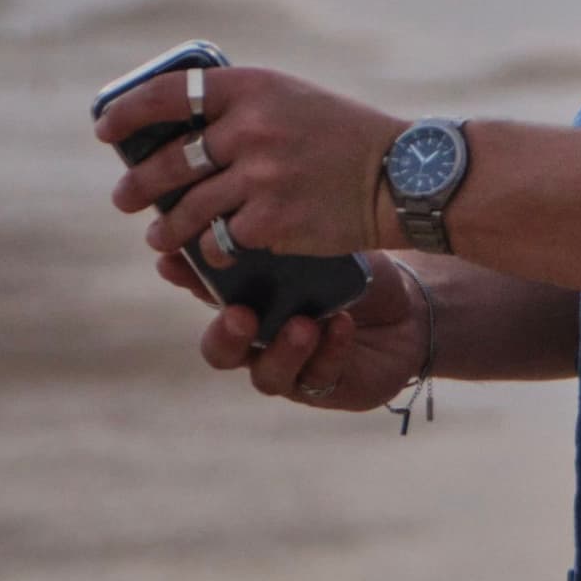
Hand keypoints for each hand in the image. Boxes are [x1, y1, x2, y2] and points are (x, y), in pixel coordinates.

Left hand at [96, 62, 399, 258]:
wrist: (397, 175)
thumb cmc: (341, 135)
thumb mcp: (291, 99)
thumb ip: (241, 109)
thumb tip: (177, 132)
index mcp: (254, 86)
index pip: (171, 93)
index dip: (130, 111)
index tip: (106, 129)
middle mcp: (251, 126)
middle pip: (170, 159)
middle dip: (138, 184)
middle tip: (123, 198)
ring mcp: (259, 175)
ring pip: (188, 209)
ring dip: (165, 228)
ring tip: (158, 237)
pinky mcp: (270, 220)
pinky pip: (220, 239)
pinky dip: (212, 250)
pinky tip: (211, 253)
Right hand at [154, 245, 430, 412]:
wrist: (408, 308)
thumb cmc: (353, 270)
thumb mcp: (321, 240)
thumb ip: (283, 231)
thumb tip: (247, 196)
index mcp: (249, 296)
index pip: (206, 288)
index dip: (186, 278)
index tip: (172, 262)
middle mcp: (261, 337)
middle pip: (220, 349)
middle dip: (224, 334)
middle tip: (239, 315)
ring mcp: (289, 364)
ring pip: (265, 374)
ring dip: (282, 349)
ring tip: (303, 324)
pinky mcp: (322, 385)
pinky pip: (317, 376)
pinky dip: (329, 351)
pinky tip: (341, 326)